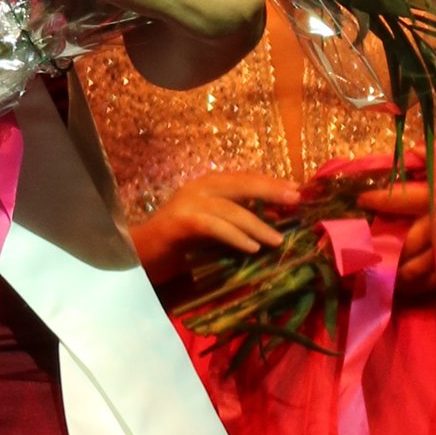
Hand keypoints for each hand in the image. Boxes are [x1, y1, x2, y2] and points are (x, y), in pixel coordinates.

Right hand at [130, 170, 305, 289]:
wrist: (138, 255)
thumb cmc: (178, 244)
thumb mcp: (214, 230)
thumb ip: (238, 222)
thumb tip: (274, 221)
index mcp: (207, 185)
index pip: (244, 179)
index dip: (270, 183)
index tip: (297, 190)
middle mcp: (197, 187)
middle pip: (240, 183)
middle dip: (269, 190)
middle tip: (296, 200)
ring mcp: (187, 203)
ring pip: (229, 208)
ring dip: (256, 223)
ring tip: (277, 239)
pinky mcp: (179, 222)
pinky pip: (213, 227)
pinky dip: (234, 236)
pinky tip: (251, 247)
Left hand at [349, 169, 435, 303]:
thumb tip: (412, 152)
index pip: (401, 200)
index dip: (377, 201)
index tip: (361, 200)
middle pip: (403, 243)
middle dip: (379, 246)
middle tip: (358, 246)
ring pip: (415, 269)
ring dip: (393, 272)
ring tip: (374, 271)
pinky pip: (434, 282)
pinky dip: (414, 286)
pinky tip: (400, 285)